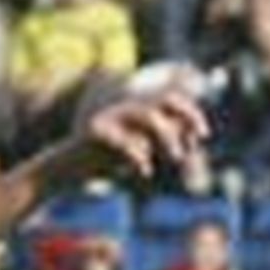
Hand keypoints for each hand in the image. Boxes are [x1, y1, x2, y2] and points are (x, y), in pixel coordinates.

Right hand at [76, 88, 209, 181]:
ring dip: (168, 136)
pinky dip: (139, 157)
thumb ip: (160, 141)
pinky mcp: (95, 131)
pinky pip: (125, 141)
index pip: (172, 97)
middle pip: (165, 97)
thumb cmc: (105, 161)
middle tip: (203, 136)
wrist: (67, 169)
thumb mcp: (139, 149)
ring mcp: (110, 115)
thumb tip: (189, 138)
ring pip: (147, 115)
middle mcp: (125, 105)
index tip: (202, 136)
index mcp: (136, 106)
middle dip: (188, 114)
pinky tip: (145, 172)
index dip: (191, 113)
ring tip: (177, 157)